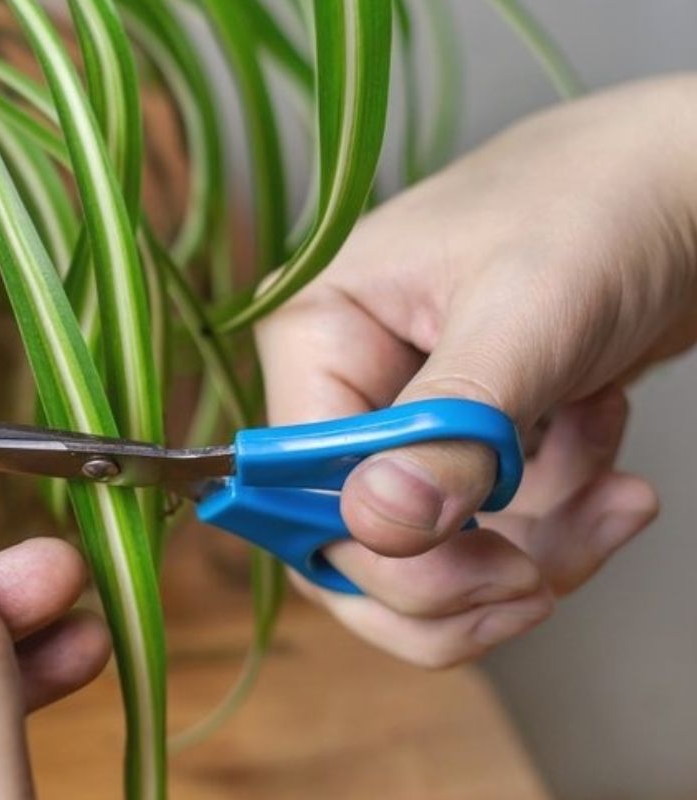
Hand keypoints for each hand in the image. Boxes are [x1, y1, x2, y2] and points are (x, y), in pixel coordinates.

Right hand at [256, 75, 696, 667]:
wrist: (686, 185)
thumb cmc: (599, 208)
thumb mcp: (526, 318)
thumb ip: (450, 427)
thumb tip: (376, 524)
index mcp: (315, 336)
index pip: (301, 491)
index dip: (386, 552)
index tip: (495, 565)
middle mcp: (339, 385)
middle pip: (348, 545)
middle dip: (459, 576)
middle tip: (546, 575)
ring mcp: (402, 420)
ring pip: (425, 558)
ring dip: (533, 549)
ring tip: (615, 497)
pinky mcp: (465, 446)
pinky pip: (486, 535)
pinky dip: (560, 520)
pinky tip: (607, 453)